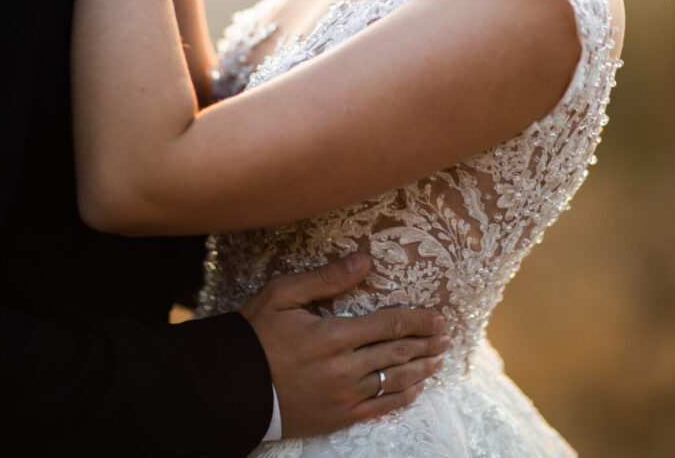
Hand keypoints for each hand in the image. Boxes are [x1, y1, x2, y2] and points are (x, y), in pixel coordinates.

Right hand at [240, 253, 446, 437]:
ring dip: (421, 369)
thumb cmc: (255, 335)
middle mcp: (344, 368)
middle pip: (397, 352)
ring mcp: (343, 396)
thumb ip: (327, 278)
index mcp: (334, 335)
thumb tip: (364, 260)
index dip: (418, 320)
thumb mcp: (284, 295)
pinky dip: (402, 397)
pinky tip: (415, 389)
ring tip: (438, 360)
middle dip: (426, 342)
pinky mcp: (337, 417)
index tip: (437, 316)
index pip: (389, 325)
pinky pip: (379, 408)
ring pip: (394, 381)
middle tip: (446, 335)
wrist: (232, 386)